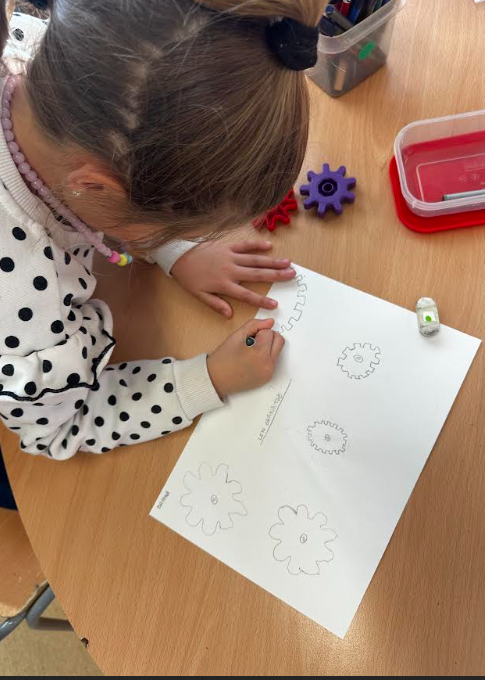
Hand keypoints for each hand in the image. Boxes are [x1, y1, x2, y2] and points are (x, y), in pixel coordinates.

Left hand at [171, 240, 294, 317]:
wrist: (178, 256)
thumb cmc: (189, 277)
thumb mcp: (199, 295)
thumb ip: (216, 304)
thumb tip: (230, 315)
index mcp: (224, 284)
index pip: (246, 295)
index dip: (261, 300)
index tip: (275, 304)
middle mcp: (230, 270)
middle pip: (256, 274)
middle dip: (276, 275)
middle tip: (291, 276)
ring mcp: (230, 256)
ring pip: (254, 259)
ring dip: (272, 261)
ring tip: (288, 263)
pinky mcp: (227, 246)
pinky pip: (244, 245)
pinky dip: (257, 245)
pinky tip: (270, 246)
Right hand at [207, 318, 284, 397]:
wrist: (216, 379)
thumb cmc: (223, 358)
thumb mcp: (236, 336)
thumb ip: (254, 325)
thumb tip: (271, 322)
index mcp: (261, 353)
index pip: (269, 332)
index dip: (257, 332)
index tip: (246, 340)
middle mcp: (268, 364)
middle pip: (279, 340)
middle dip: (268, 337)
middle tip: (252, 343)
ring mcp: (269, 372)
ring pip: (277, 350)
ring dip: (267, 347)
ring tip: (251, 353)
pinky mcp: (268, 378)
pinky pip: (273, 361)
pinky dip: (265, 357)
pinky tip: (252, 361)